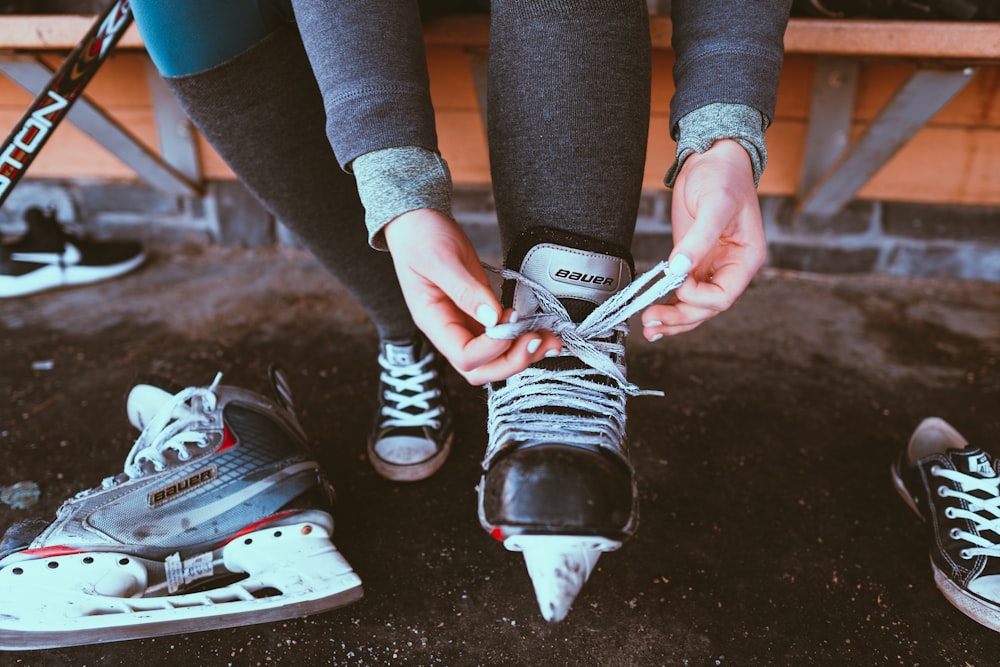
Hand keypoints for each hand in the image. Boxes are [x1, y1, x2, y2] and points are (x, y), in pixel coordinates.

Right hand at [383, 209, 560, 384]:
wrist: (417, 222)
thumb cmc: (420, 238)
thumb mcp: (440, 260)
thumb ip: (465, 290)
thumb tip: (493, 318)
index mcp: (433, 322)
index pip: (464, 355)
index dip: (492, 348)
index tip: (512, 320)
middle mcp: (450, 331)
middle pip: (481, 369)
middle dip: (512, 361)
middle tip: (537, 339)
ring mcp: (466, 325)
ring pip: (496, 358)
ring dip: (524, 354)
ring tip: (550, 339)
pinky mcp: (481, 314)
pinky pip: (503, 338)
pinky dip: (524, 338)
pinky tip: (543, 330)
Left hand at [642, 139, 765, 339]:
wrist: (712, 159)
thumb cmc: (724, 177)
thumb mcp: (715, 204)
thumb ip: (699, 238)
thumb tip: (679, 268)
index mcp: (745, 259)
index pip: (723, 295)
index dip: (698, 297)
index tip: (678, 281)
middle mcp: (730, 269)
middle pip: (705, 308)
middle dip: (679, 316)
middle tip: (651, 320)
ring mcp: (710, 267)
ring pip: (693, 306)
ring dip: (672, 318)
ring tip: (649, 327)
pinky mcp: (692, 262)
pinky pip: (682, 292)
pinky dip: (669, 305)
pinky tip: (655, 317)